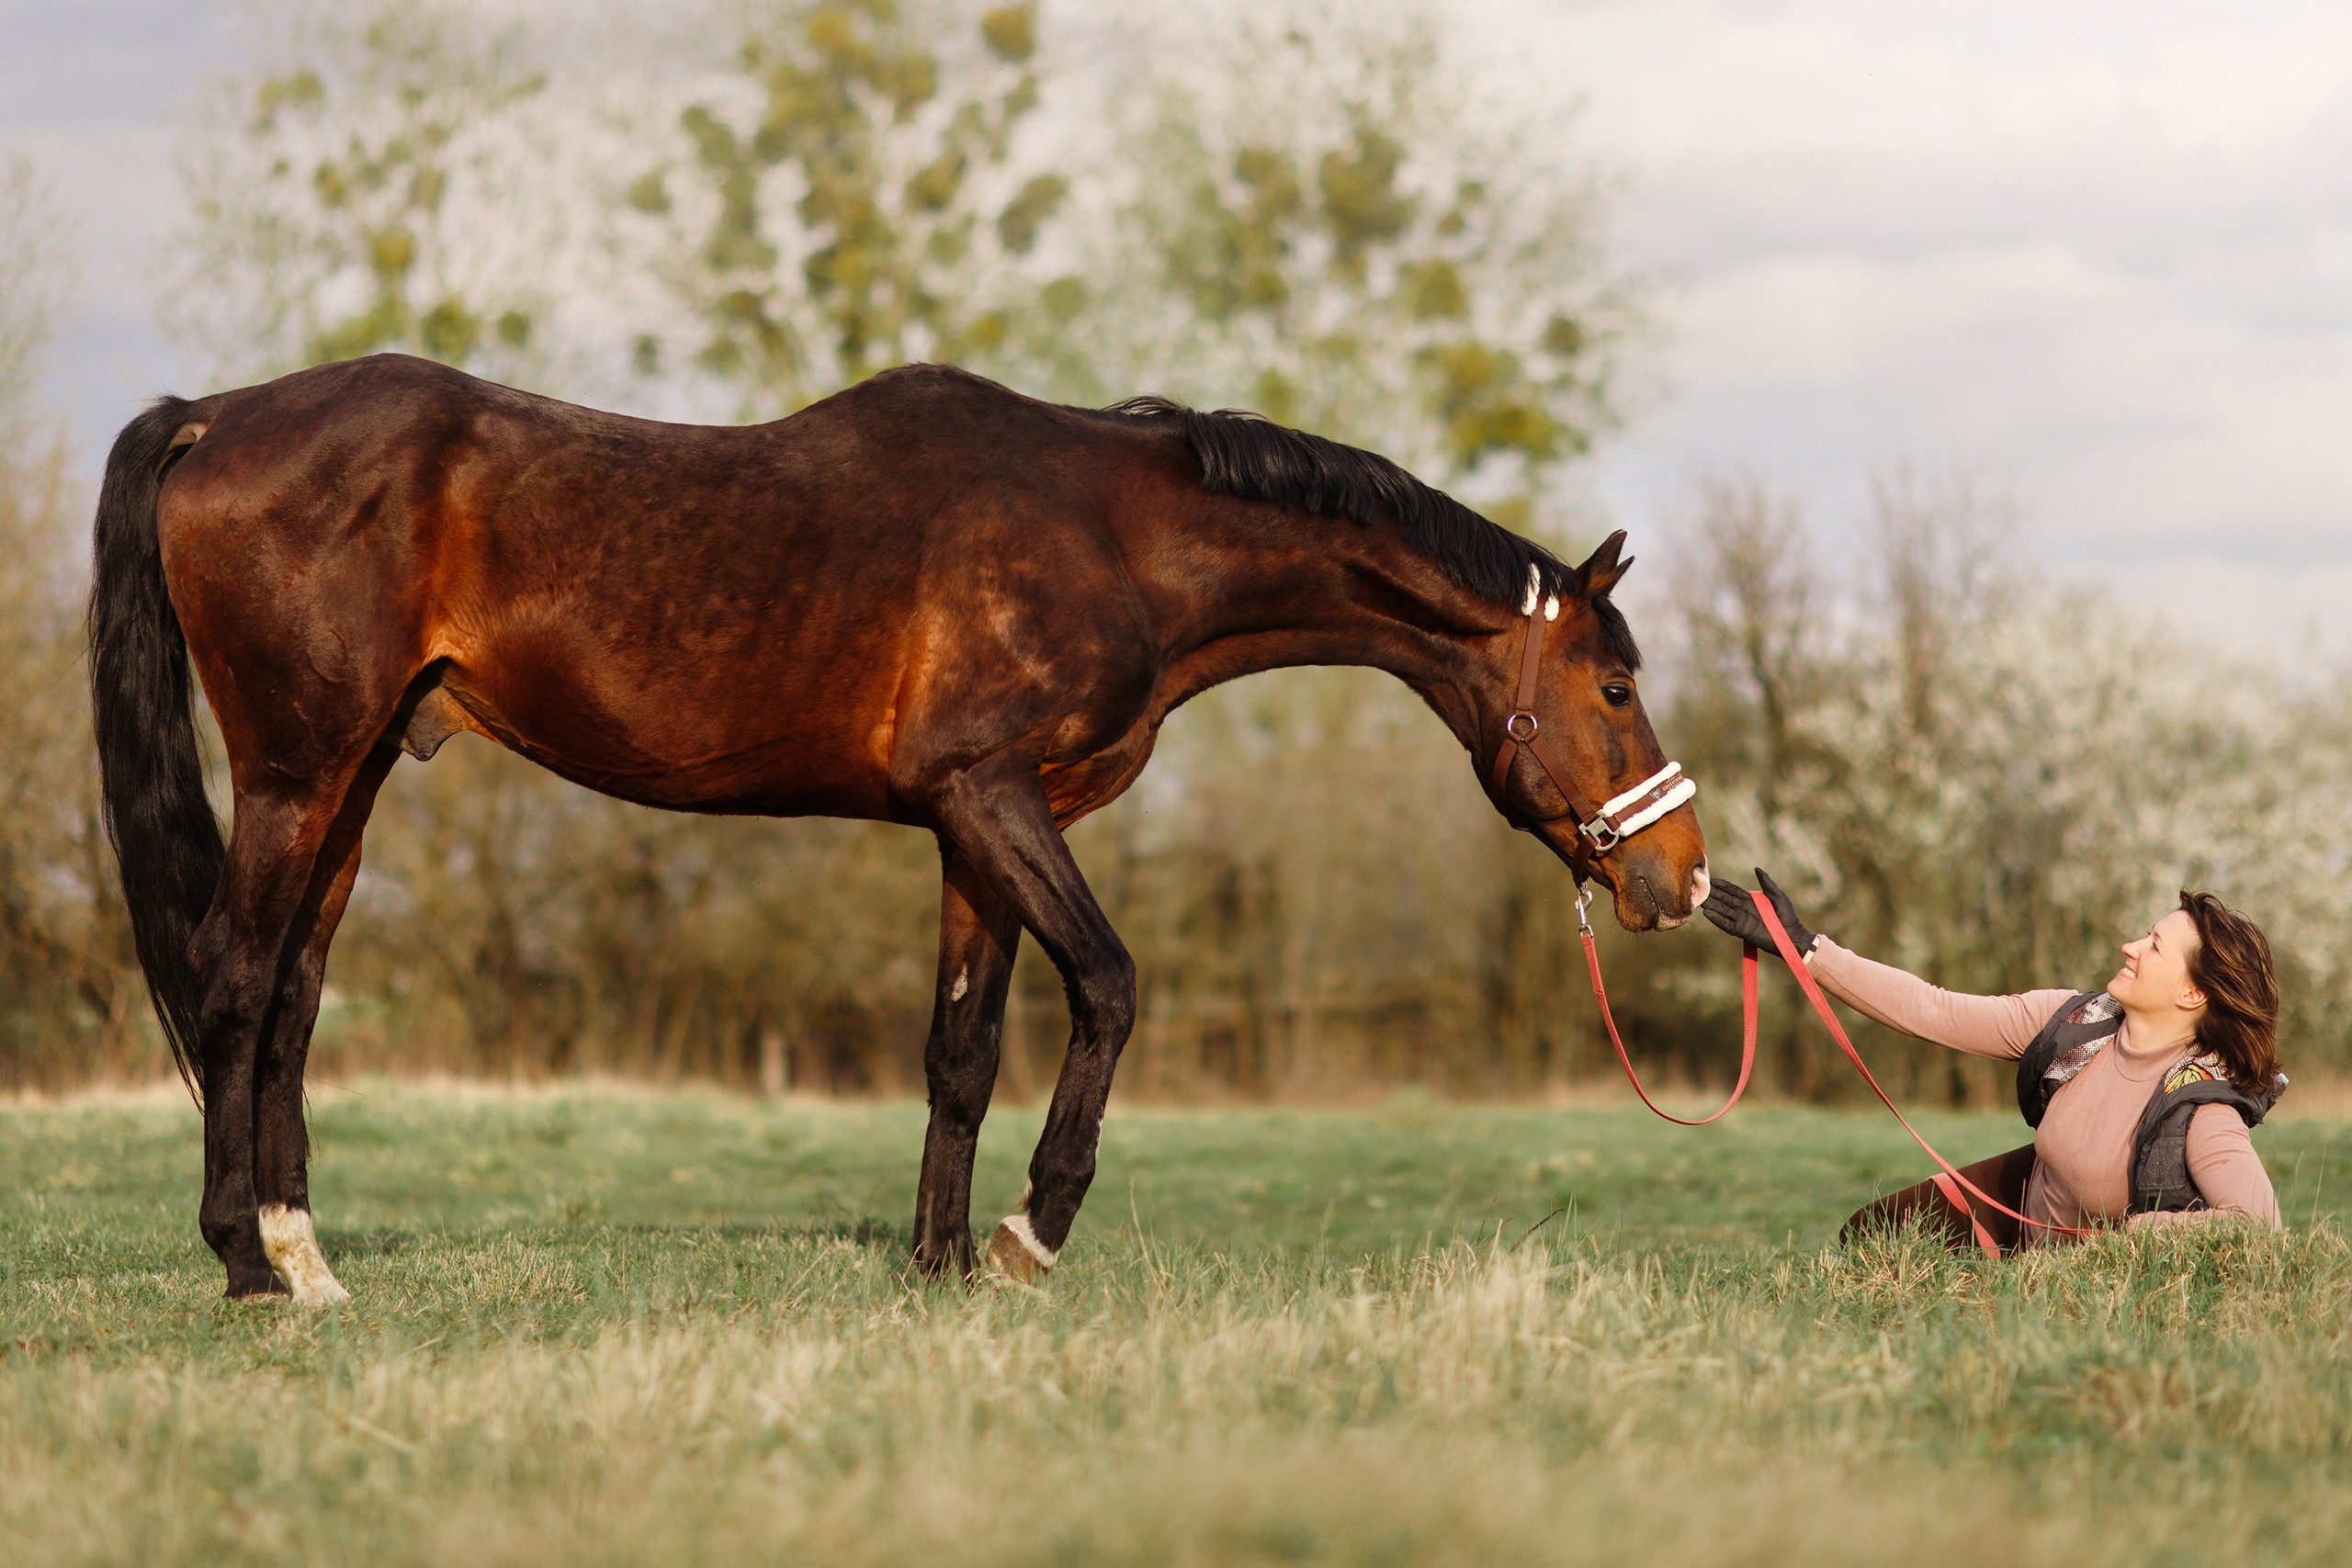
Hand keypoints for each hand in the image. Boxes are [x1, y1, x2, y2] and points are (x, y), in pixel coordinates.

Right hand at [1700, 867, 1819, 962]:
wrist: (1792, 936)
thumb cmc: (1787, 915)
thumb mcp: (1778, 896)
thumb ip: (1767, 883)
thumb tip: (1757, 869)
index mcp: (1750, 900)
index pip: (1732, 891)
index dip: (1721, 885)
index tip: (1710, 879)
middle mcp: (1744, 909)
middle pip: (1724, 900)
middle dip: (1712, 894)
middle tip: (1699, 888)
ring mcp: (1742, 920)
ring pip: (1723, 911)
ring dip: (1712, 906)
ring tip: (1700, 901)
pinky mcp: (1743, 931)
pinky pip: (1727, 925)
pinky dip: (1717, 919)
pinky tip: (1708, 914)